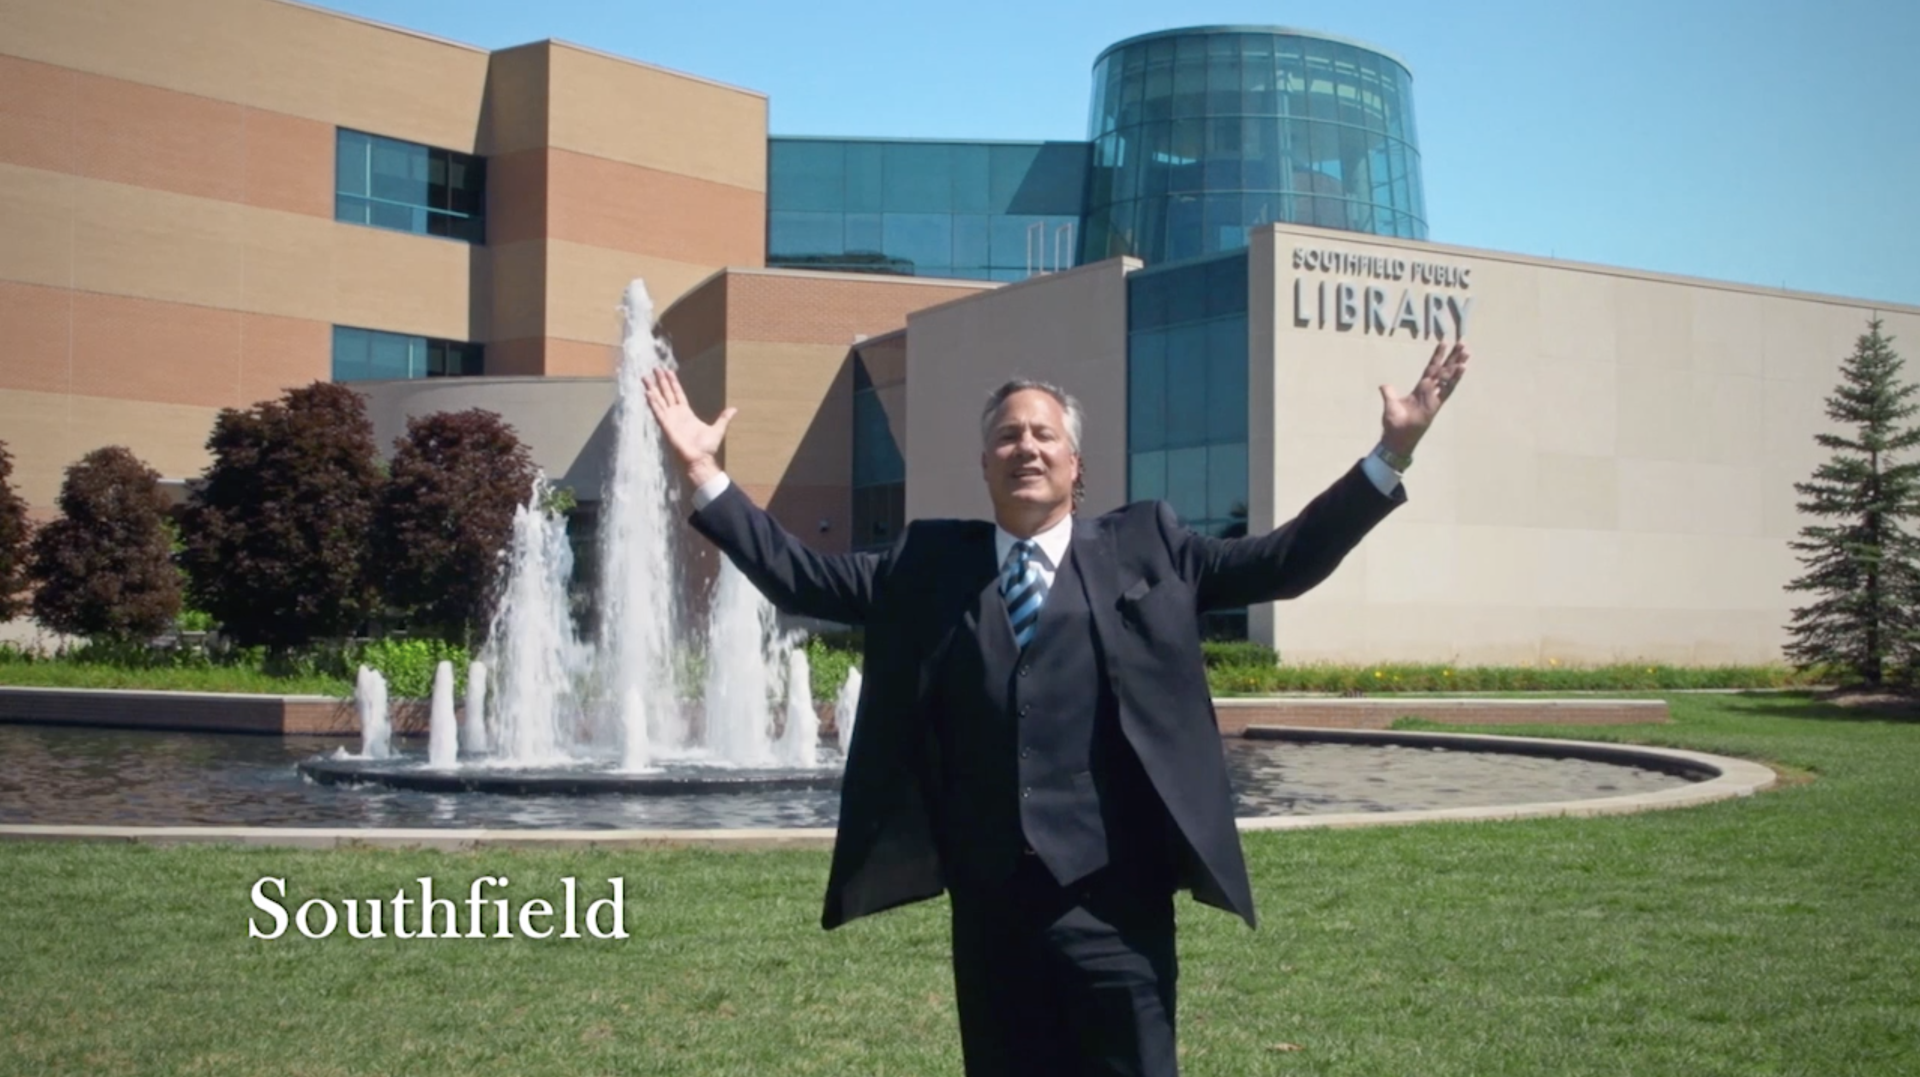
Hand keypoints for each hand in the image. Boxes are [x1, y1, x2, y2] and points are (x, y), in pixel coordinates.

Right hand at [642, 368, 735, 486]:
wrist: (700, 460)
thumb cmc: (707, 448)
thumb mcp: (718, 429)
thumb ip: (723, 418)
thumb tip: (734, 409)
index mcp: (686, 413)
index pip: (678, 394)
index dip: (673, 382)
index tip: (668, 371)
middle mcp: (676, 415)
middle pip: (666, 394)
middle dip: (661, 381)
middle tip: (655, 368)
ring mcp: (670, 420)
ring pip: (660, 400)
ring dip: (653, 389)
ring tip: (645, 377)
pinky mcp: (667, 426)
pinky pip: (658, 412)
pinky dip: (653, 403)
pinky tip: (648, 393)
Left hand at [1378, 341, 1468, 456]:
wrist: (1396, 437)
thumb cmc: (1394, 424)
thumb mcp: (1390, 404)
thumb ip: (1389, 394)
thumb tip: (1384, 386)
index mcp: (1420, 389)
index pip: (1430, 369)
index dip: (1437, 356)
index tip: (1444, 343)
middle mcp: (1429, 391)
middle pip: (1443, 370)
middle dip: (1453, 357)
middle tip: (1463, 342)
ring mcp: (1434, 397)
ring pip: (1448, 377)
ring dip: (1457, 364)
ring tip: (1466, 351)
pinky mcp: (1436, 404)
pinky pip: (1447, 389)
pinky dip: (1455, 378)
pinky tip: (1462, 368)